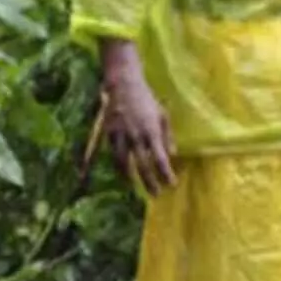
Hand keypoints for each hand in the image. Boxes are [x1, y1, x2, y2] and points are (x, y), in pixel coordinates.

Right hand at [94, 42, 176, 193]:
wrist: (124, 85)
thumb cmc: (147, 100)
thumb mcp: (162, 115)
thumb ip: (167, 136)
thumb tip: (173, 155)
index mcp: (152, 131)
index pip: (160, 159)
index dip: (166, 174)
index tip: (171, 185)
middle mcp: (136, 136)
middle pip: (142, 166)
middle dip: (150, 182)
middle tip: (156, 194)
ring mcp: (120, 136)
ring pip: (124, 164)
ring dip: (131, 178)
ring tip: (136, 188)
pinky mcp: (108, 134)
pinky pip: (112, 155)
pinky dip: (118, 167)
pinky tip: (122, 174)